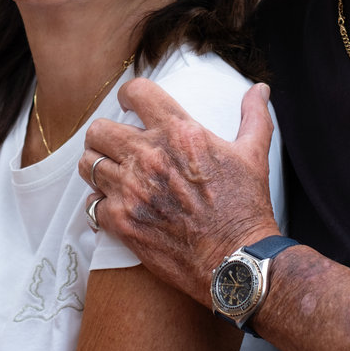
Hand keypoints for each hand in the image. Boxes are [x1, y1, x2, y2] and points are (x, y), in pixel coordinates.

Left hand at [80, 80, 279, 303]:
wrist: (237, 261)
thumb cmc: (247, 207)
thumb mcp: (254, 155)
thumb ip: (254, 116)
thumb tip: (260, 89)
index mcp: (179, 133)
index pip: (136, 92)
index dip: (128, 95)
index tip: (128, 104)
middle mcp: (149, 156)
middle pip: (99, 129)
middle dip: (104, 135)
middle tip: (115, 145)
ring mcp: (132, 189)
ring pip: (89, 164)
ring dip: (99, 168)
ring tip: (112, 175)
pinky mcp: (122, 221)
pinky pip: (92, 204)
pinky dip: (100, 205)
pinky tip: (114, 207)